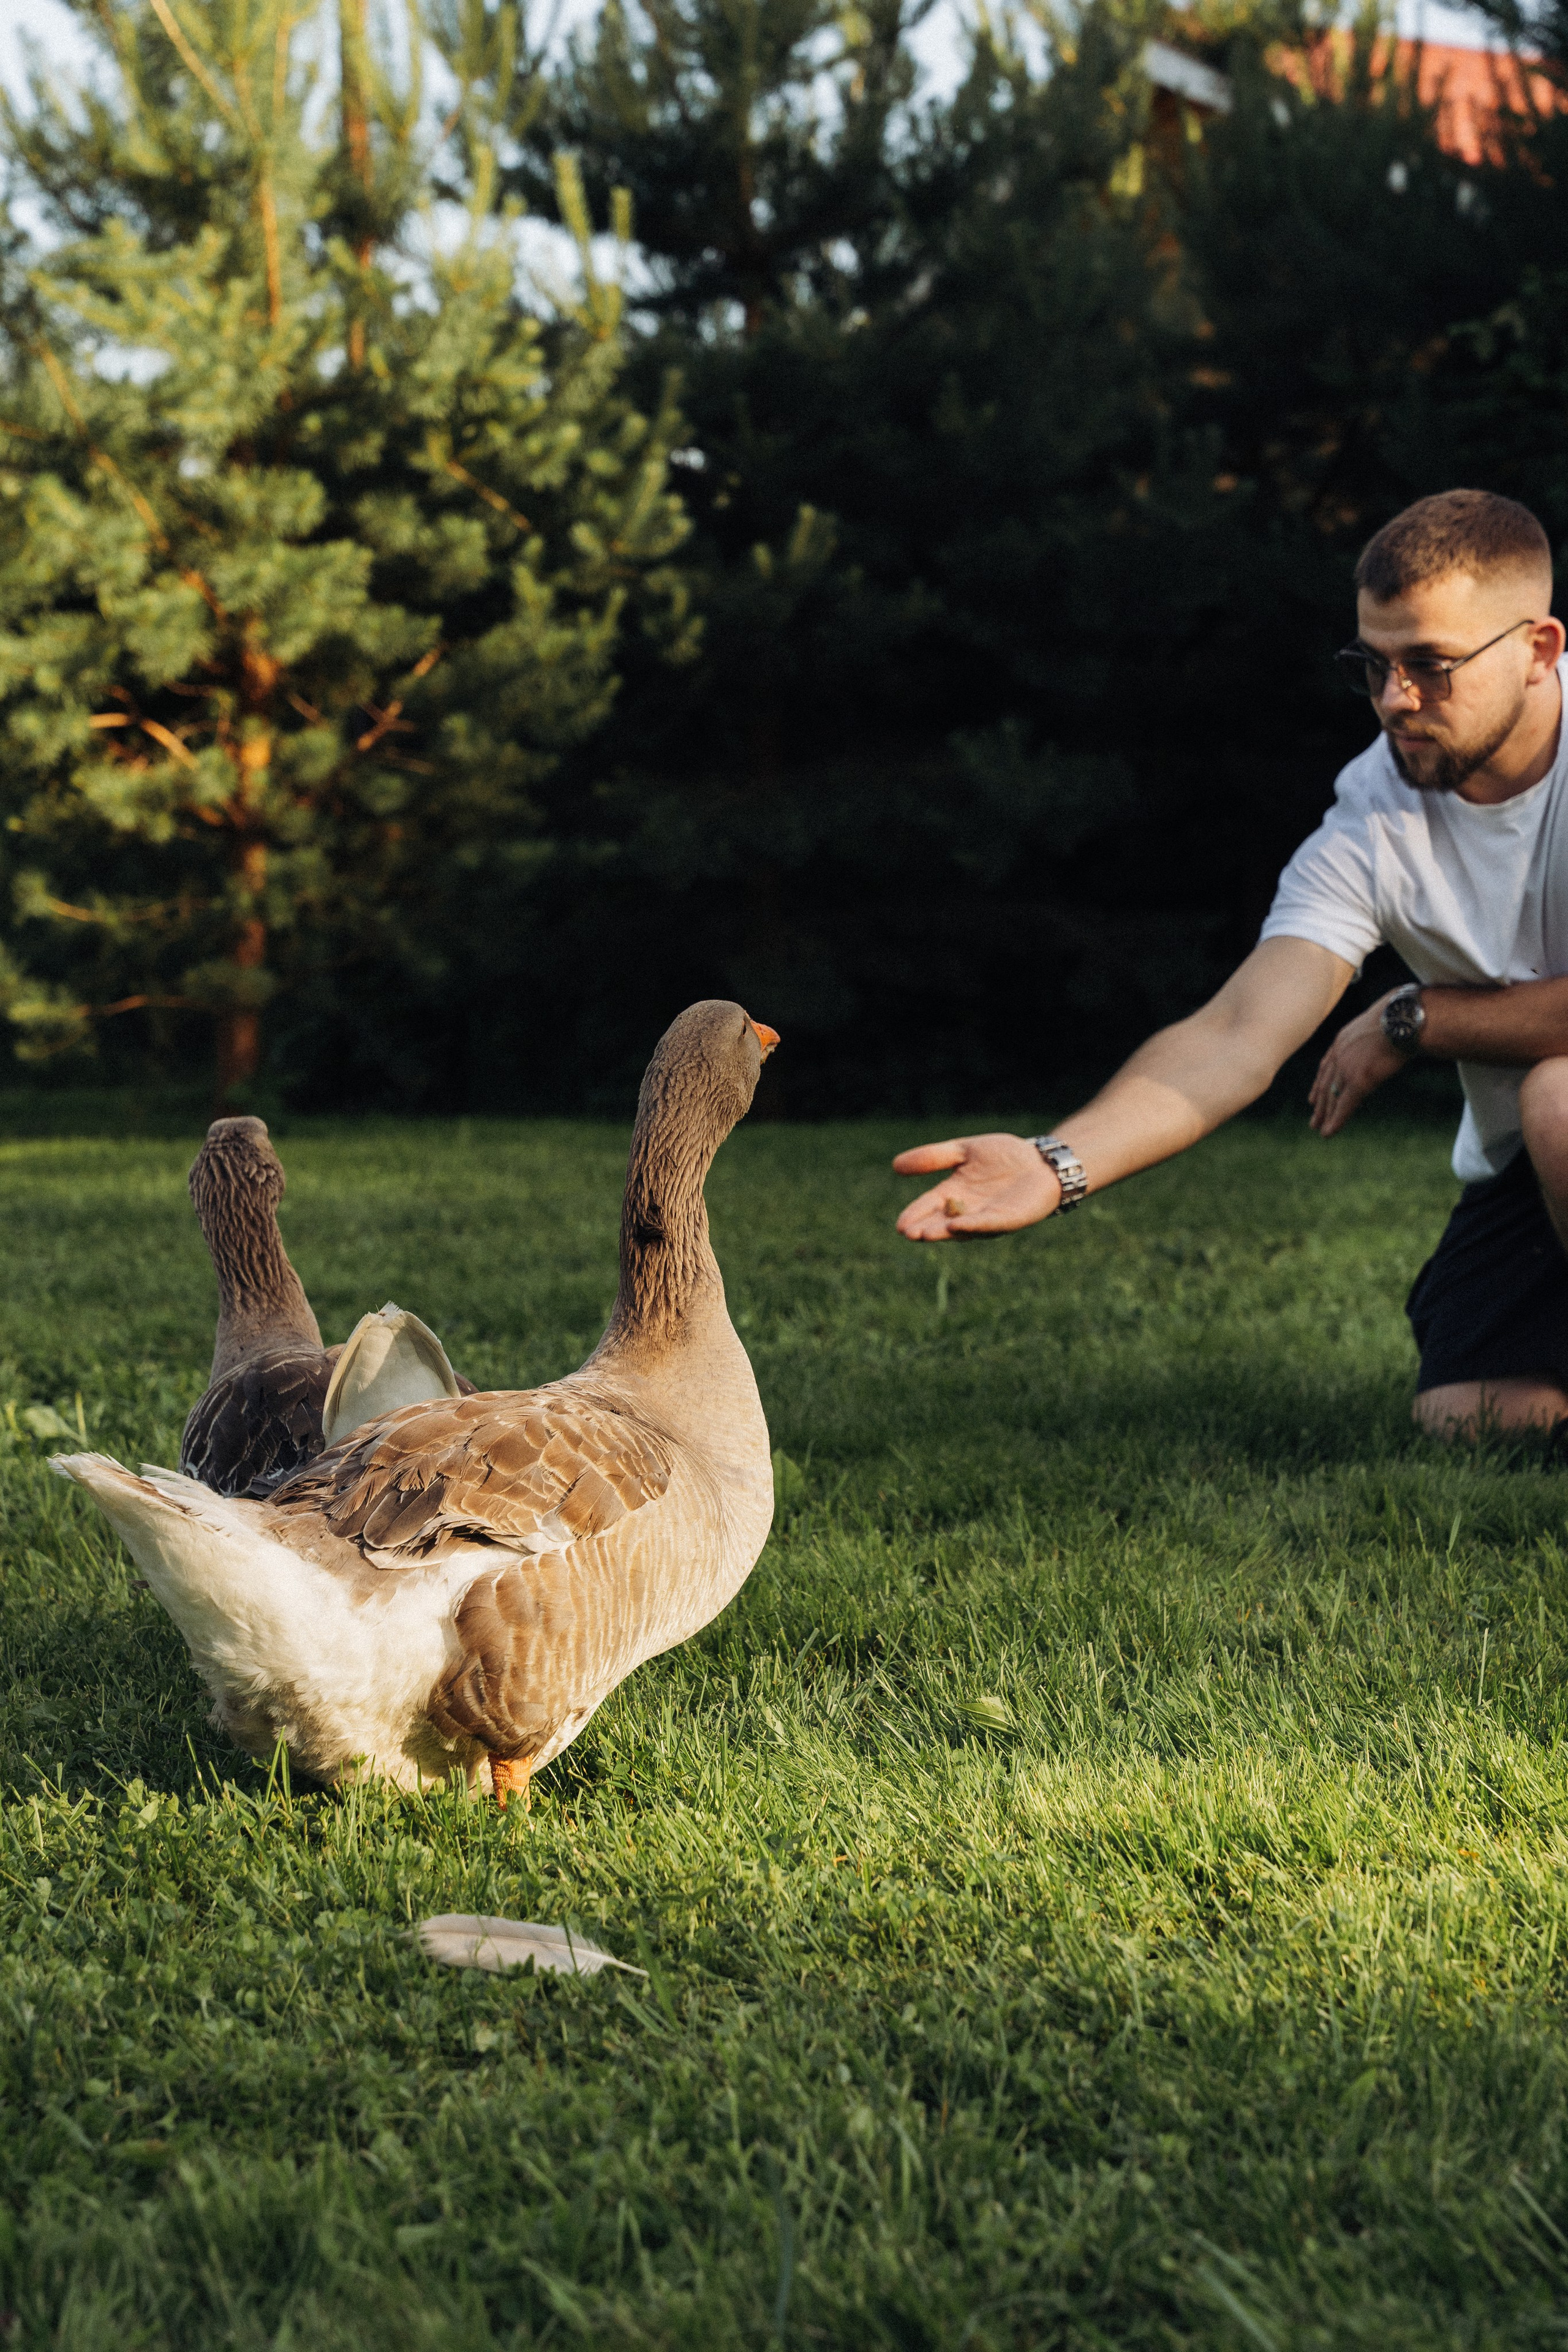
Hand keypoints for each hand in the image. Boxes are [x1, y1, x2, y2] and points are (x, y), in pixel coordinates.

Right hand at [894, 1132, 1060, 1239]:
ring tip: (925, 1234)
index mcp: (955, 1193)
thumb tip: (895, 1165)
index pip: (929, 1206)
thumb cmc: (1004, 1155)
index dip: (915, 1215)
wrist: (1041, 1160)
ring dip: (944, 1232)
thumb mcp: (963, 1150)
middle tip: (909, 1233)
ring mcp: (989, 1218)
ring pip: (963, 1229)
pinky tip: (956, 1225)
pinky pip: (989, 1224)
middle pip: (942, 1223)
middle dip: (926, 1229)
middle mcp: (969, 1210)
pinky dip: (973, 1225)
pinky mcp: (1010, 1219)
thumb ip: (934, 1157)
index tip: (900, 1225)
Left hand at [1308, 993, 1407, 1136]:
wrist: (1402, 1017)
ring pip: (1332, 1097)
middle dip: (1319, 1103)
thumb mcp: (1379, 1023)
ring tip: (1319, 1129)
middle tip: (1313, 1120)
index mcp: (1343, 1039)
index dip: (1319, 1083)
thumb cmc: (1399, 1017)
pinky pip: (1344, 1105)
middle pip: (1325, 1084)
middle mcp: (1340, 1054)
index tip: (1313, 1098)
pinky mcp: (1359, 1080)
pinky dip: (1336, 1120)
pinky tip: (1329, 1132)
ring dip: (1325, 1115)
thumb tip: (1386, 1037)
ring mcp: (1347, 1068)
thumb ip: (1374, 1035)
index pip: (1326, 1067)